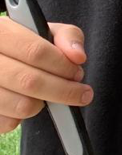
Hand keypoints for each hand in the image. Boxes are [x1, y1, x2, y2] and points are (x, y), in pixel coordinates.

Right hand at [0, 18, 91, 134]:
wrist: (1, 57)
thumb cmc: (25, 44)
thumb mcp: (46, 31)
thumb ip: (67, 37)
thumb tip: (78, 56)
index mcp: (1, 32)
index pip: (35, 52)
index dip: (62, 66)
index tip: (77, 74)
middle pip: (29, 82)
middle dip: (63, 91)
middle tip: (81, 93)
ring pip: (21, 106)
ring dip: (43, 103)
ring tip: (48, 93)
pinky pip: (9, 123)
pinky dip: (24, 117)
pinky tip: (26, 100)